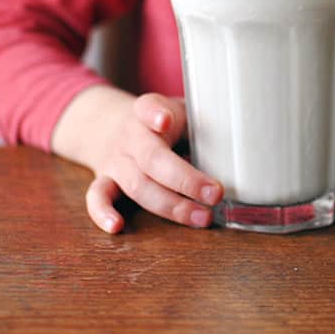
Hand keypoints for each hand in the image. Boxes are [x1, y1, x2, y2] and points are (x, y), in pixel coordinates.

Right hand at [51, 87, 222, 233]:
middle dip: (186, 180)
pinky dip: (102, 213)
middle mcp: (130, 135)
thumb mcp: (181, 110)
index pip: (148, 107)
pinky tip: (117, 226)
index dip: (155, 113)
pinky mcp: (104, 179)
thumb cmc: (161, 119)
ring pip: (137, 185)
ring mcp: (115, 159)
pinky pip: (96, 197)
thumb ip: (202, 125)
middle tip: (215, 194)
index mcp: (148, 111)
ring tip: (202, 217)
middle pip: (153, 159)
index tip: (165, 120)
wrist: (108, 123)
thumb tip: (237, 154)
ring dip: (171, 206)